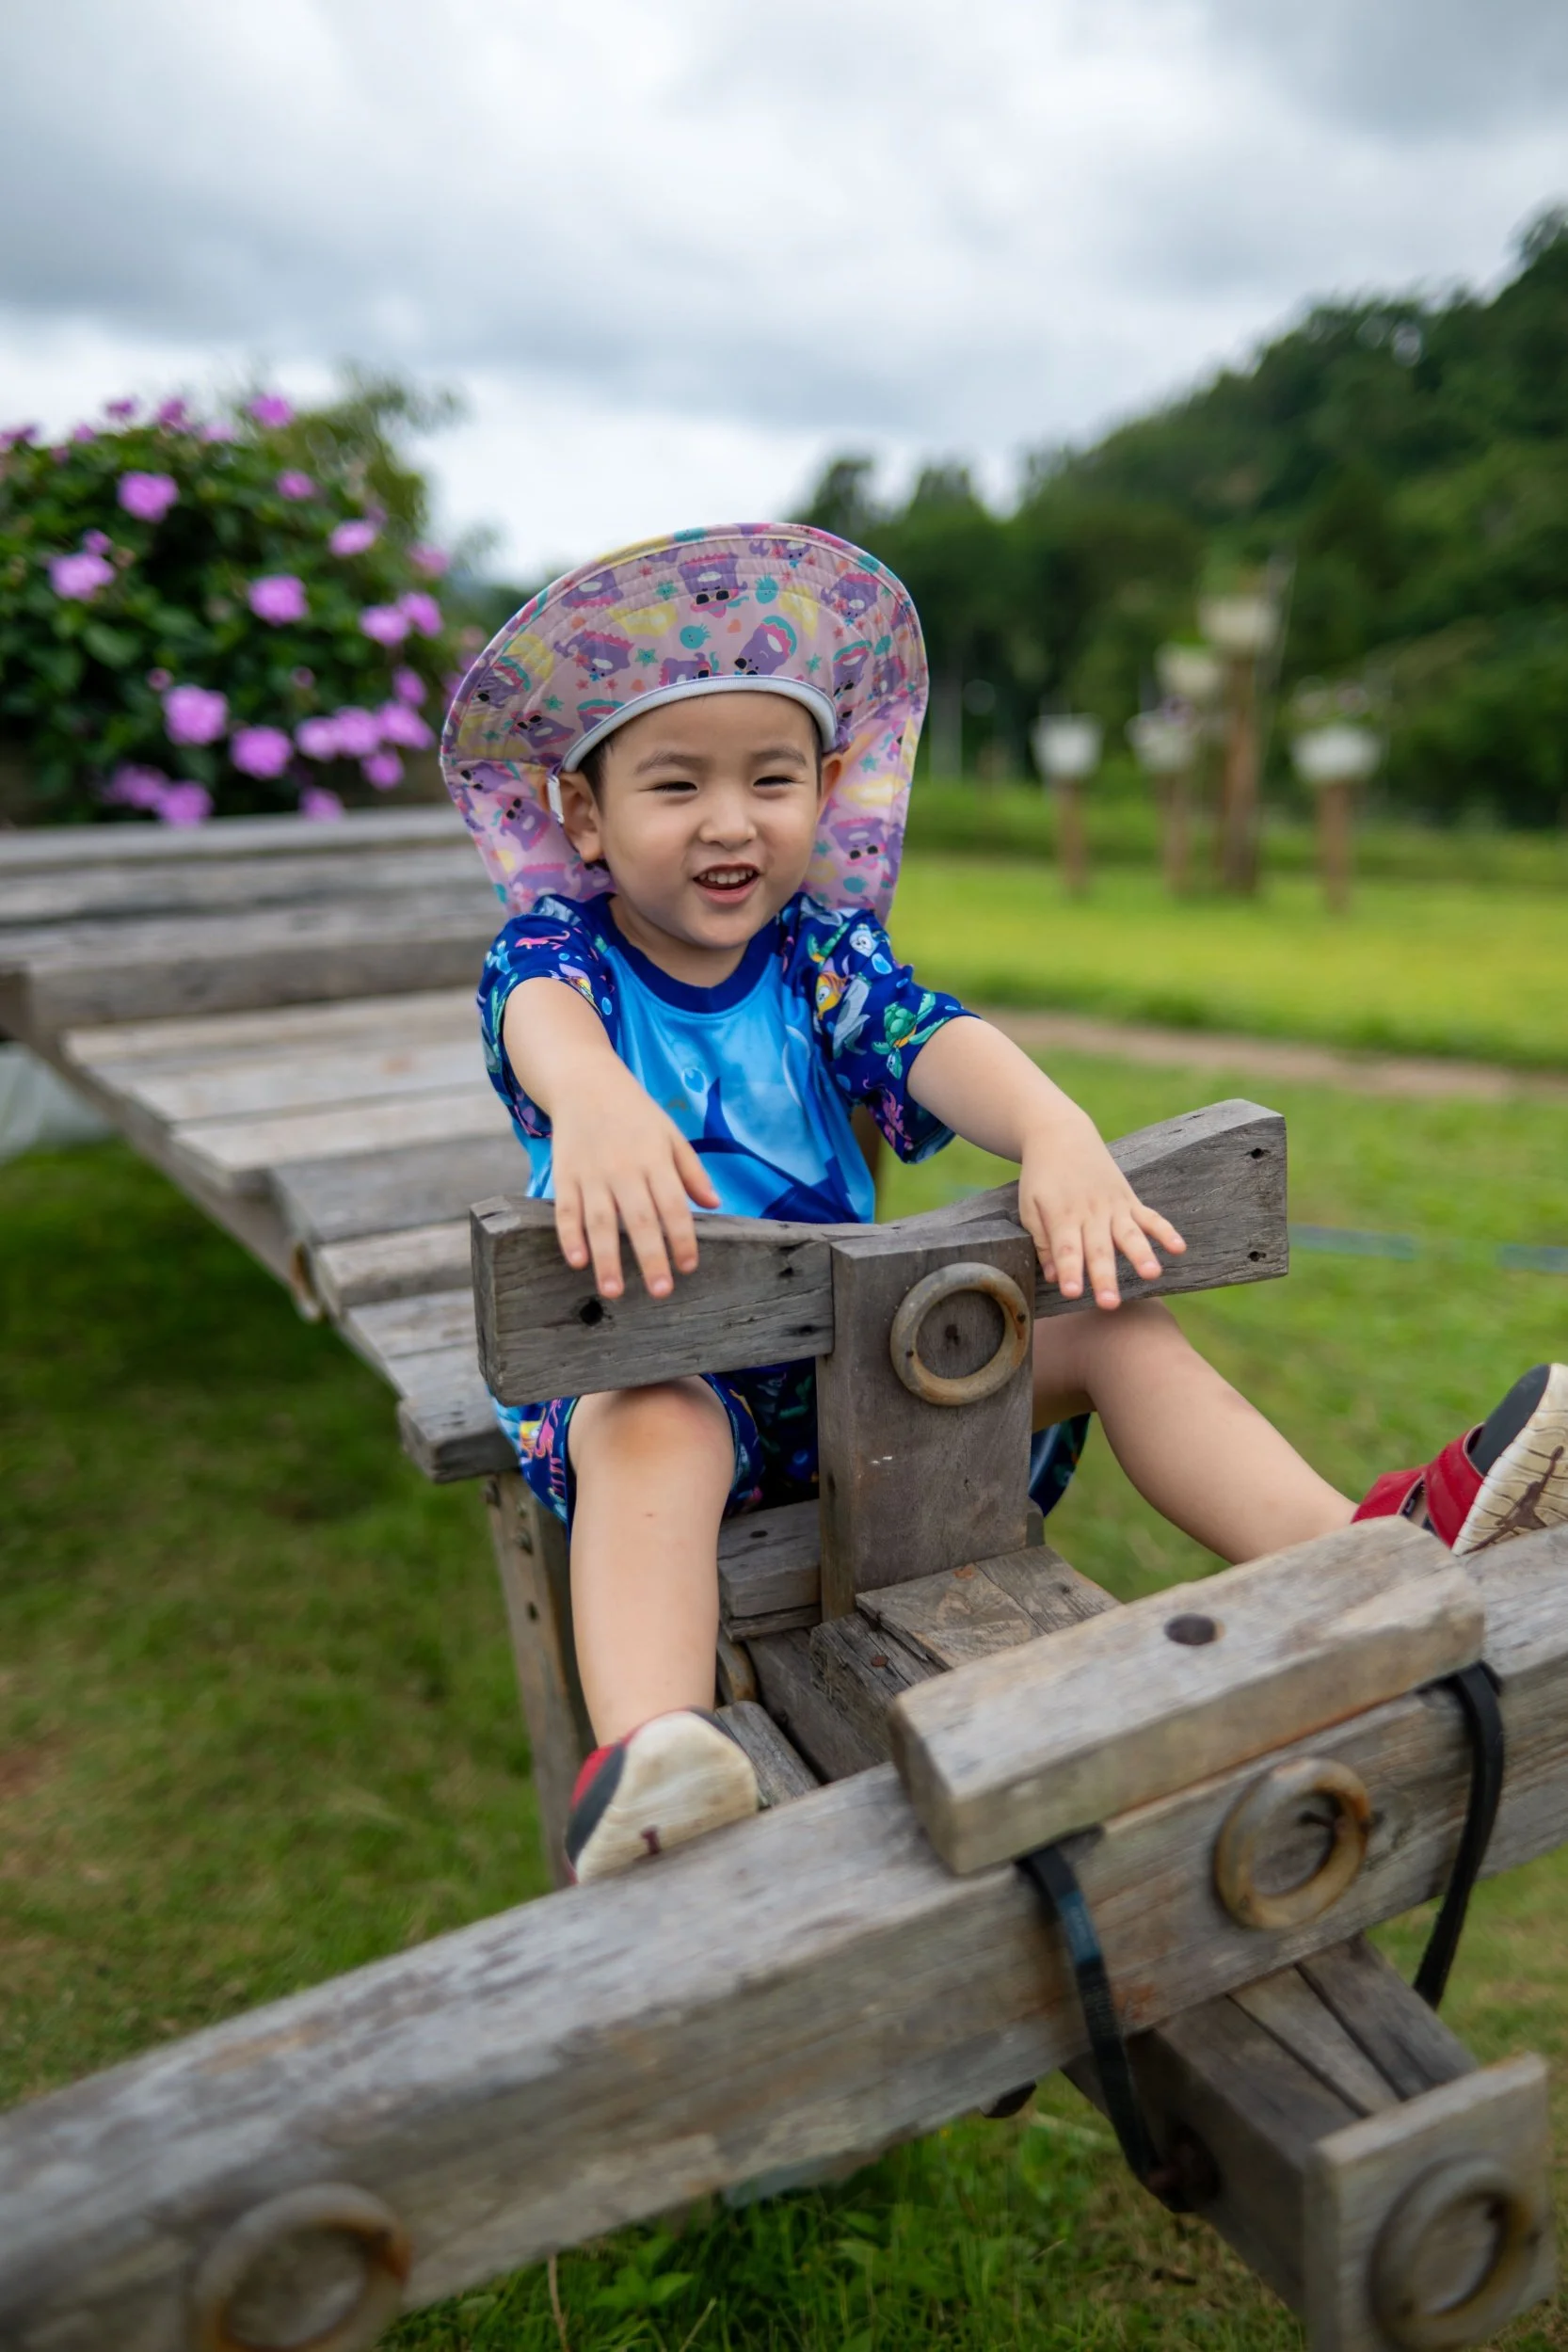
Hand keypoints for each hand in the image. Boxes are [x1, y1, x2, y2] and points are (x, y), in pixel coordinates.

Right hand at [550, 1063, 718, 1300]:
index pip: (673, 1205)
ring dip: (607, 1258)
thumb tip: (714, 1204)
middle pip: (640, 1220)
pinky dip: (569, 1237)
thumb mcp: (670, 1134)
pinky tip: (577, 1261)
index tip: (689, 1267)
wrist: (584, 1081)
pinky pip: (566, 1210)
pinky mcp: (564, 1175)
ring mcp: (591, 1173)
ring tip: (613, 1292)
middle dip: (650, 1258)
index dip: (683, 1238)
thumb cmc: (634, 1112)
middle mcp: (624, 1169)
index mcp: (655, 1159)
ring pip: (599, 1222)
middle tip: (660, 1292)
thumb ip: (691, 1171)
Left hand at [1018, 1112, 1185, 1309]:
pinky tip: (1178, 1248)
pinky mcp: (1129, 1199)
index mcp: (1062, 1216)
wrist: (1062, 1135)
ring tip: (1152, 1274)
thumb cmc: (1042, 1177)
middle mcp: (1090, 1212)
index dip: (1069, 1271)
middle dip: (1105, 1277)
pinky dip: (1165, 1231)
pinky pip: (1150, 1217)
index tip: (1072, 1293)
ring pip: (1129, 1234)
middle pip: (1099, 1249)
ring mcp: (1113, 1206)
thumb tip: (1052, 1276)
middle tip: (1110, 1303)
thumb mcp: (1030, 1206)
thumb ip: (1042, 1241)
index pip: (1066, 1248)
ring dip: (1141, 1254)